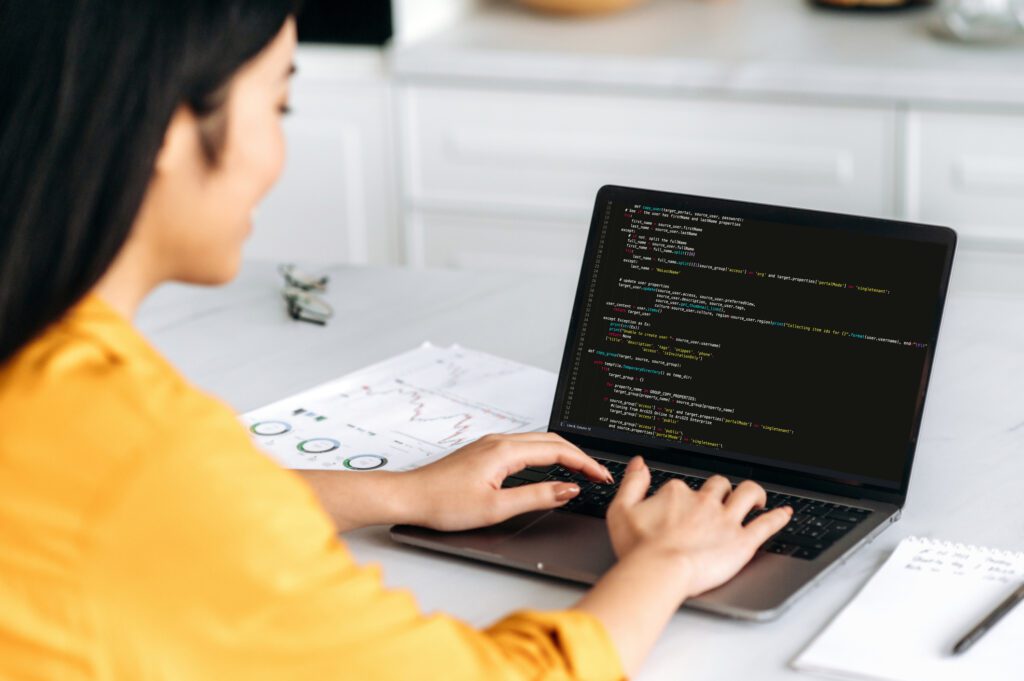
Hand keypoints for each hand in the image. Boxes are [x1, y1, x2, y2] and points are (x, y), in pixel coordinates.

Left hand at [400, 432, 613, 531]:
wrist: (409, 497)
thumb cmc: (444, 504)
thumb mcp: (496, 507)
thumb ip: (537, 496)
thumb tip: (568, 489)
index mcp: (505, 451)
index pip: (558, 451)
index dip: (585, 463)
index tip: (602, 476)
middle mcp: (499, 441)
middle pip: (551, 440)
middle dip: (579, 455)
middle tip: (598, 474)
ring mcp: (490, 444)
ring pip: (537, 441)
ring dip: (562, 453)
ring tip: (580, 471)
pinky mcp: (483, 452)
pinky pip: (523, 446)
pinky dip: (545, 454)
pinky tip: (548, 467)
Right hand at [606, 456, 791, 597]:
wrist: (658, 571)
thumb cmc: (638, 548)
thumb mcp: (620, 510)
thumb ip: (632, 483)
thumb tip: (639, 463)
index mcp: (677, 493)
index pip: (683, 487)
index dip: (682, 497)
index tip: (679, 507)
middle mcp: (704, 502)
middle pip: (719, 486)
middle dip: (721, 489)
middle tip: (722, 498)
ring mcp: (725, 520)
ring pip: (747, 494)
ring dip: (754, 493)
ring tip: (758, 498)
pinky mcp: (742, 541)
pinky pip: (766, 525)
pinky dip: (778, 517)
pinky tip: (785, 513)